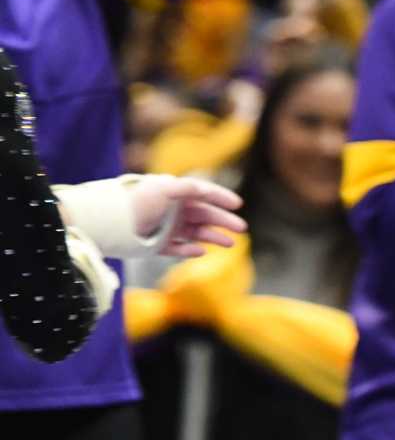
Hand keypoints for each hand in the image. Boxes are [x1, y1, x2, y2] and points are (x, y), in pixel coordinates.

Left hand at [130, 176, 247, 258]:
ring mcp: (167, 228)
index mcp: (176, 194)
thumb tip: (207, 189)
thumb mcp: (163, 189)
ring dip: (213, 237)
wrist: (107, 222)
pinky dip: (190, 250)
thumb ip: (187, 187)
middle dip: (224, 221)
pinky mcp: (158, 245)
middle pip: (205, 215)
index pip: (204, 194)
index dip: (222, 198)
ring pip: (196, 233)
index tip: (237, 204)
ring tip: (230, 243)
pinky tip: (201, 251)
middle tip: (241, 228)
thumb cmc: (136, 201)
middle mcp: (174, 211)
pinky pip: (178, 248)